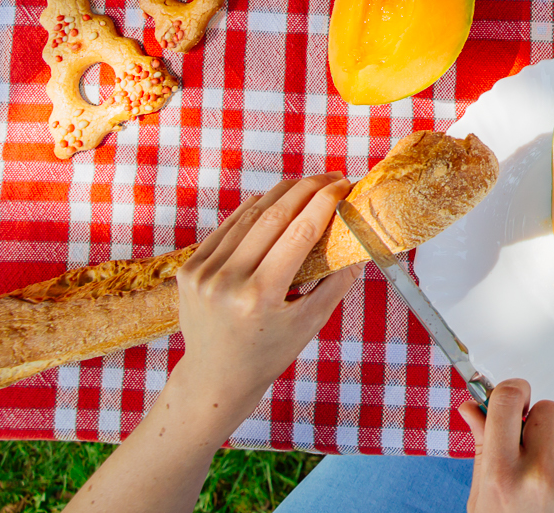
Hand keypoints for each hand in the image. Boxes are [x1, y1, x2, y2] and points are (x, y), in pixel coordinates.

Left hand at [171, 174, 361, 421]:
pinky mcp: (189, 269)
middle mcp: (227, 281)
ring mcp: (203, 273)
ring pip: (249, 215)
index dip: (325, 202)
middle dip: (307, 189)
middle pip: (274, 215)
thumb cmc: (268, 354)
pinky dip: (253, 209)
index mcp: (260, 297)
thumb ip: (338, 281)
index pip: (299, 233)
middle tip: (332, 177)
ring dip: (282, 193)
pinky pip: (227, 228)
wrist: (214, 376)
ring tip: (307, 185)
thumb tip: (364, 243)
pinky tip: (275, 201)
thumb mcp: (310, 323)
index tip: (344, 186)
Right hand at [460, 380, 553, 512]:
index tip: (514, 397)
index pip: (509, 400)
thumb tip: (471, 405)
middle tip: (529, 451)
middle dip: (538, 424)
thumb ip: (481, 446)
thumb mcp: (482, 496)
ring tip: (546, 482)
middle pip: (548, 409)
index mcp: (501, 474)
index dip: (512, 392)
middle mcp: (539, 476)